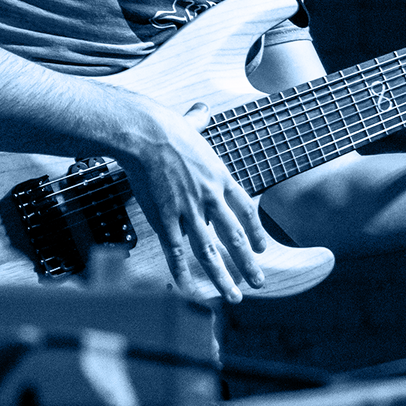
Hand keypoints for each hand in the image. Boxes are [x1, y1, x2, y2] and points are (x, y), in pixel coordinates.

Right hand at [108, 95, 268, 301]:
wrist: (144, 134)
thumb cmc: (165, 126)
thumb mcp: (190, 124)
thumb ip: (199, 121)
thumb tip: (202, 109)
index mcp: (219, 176)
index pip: (246, 209)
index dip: (256, 231)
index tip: (262, 249)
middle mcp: (209, 197)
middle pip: (235, 236)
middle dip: (247, 263)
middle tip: (258, 282)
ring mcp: (188, 210)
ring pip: (210, 251)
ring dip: (223, 277)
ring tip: (233, 296)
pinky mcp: (165, 218)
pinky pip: (176, 251)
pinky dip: (182, 272)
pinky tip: (189, 289)